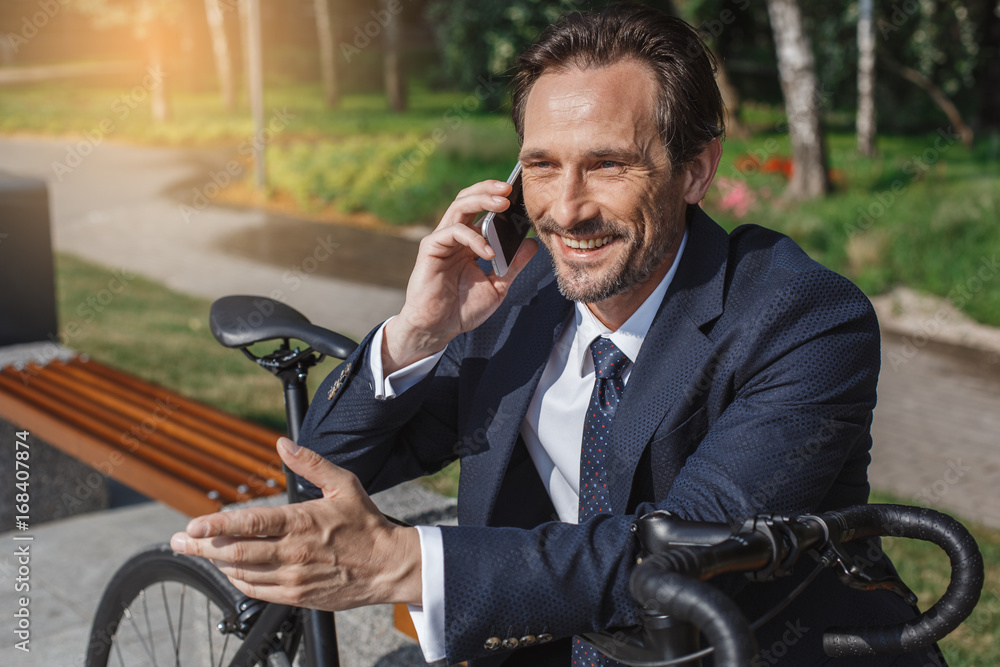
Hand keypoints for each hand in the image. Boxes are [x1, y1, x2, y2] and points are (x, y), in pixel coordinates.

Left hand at [169, 438, 421, 609]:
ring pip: (241, 573)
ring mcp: (293, 577)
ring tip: (201, 553)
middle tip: (178, 542)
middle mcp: (293, 552)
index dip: (215, 526)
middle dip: (200, 547)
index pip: (248, 524)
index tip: (192, 525)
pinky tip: (231, 570)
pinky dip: (238, 580)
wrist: (388, 566)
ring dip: (216, 563)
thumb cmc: (366, 524)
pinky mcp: (297, 596)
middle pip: (234, 553)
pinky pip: (256, 591)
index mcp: (301, 522)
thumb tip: (282, 444)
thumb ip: (310, 463)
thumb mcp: (343, 484)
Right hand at [383, 179, 537, 372]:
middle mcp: (455, 237)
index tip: (520, 194)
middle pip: (469, 199)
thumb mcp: (498, 286)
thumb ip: (513, 265)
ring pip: (459, 206)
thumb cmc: (463, 309)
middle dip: (489, 189)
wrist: (438, 329)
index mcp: (469, 242)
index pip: (482, 210)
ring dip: (482, 200)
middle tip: (510, 189)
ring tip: (502, 203)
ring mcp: (442, 240)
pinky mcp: (431, 248)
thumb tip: (532, 244)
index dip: (498, 199)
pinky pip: (453, 231)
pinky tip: (488, 251)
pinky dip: (473, 237)